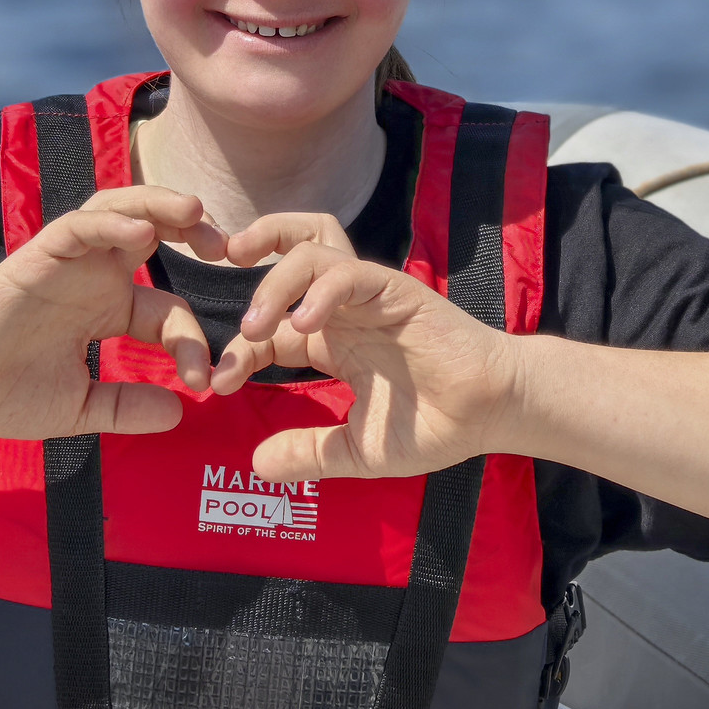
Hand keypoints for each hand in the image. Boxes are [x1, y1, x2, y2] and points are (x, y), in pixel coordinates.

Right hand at [0, 186, 221, 440]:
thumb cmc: (2, 392)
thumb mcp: (79, 408)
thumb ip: (126, 408)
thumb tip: (179, 414)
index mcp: (109, 308)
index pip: (169, 310)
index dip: (190, 342)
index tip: (202, 379)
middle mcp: (95, 277)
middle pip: (155, 231)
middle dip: (195, 231)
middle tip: (229, 246)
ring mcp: (69, 262)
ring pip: (121, 212)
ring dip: (159, 206)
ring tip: (195, 213)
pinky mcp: (39, 255)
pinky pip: (80, 227)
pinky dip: (111, 223)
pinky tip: (140, 231)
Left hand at [210, 213, 520, 484]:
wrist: (490, 413)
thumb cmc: (432, 426)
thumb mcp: (357, 450)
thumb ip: (308, 454)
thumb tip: (256, 465)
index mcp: (332, 339)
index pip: (271, 327)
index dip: (240, 350)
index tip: (219, 384)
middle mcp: (344, 309)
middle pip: (292, 249)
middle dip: (254, 243)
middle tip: (218, 262)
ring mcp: (369, 295)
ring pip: (311, 253)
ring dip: (274, 282)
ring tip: (254, 326)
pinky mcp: (394, 290)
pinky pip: (349, 272)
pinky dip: (321, 290)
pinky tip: (305, 325)